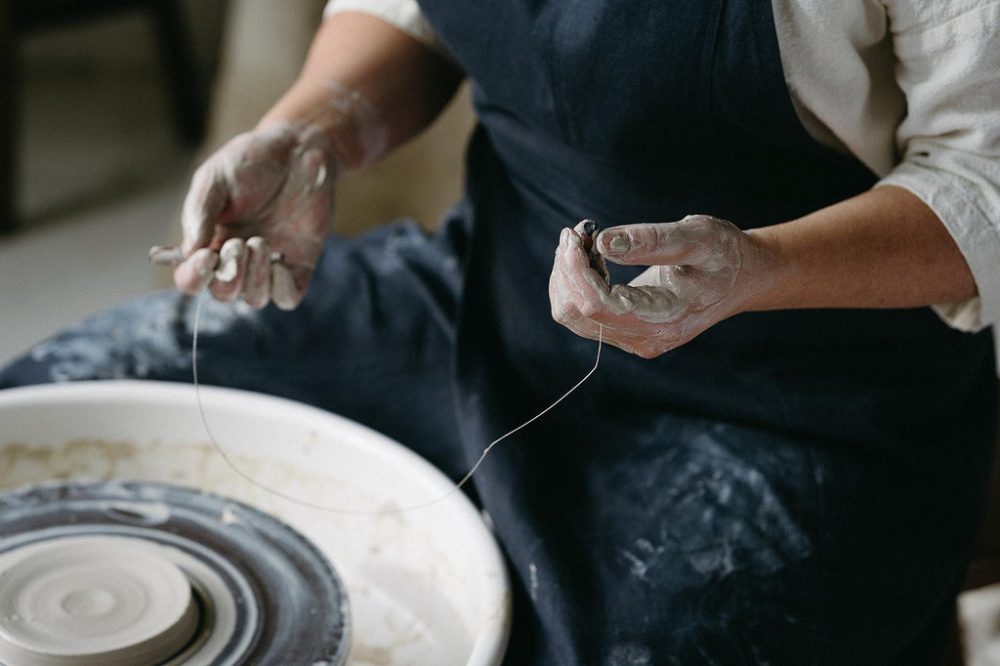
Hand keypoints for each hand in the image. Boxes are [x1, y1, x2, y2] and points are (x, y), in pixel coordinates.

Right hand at [173, 122, 336, 309]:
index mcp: (209, 242)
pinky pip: (288, 297)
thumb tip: (188, 253)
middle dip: (228, 277)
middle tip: (239, 243)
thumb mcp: (216, 179)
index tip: (205, 257)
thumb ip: (200, 214)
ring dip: (254, 278)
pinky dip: (281, 288)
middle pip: (223, 293)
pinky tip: (279, 262)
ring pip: (254, 299)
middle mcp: (238, 260)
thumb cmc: (252, 161)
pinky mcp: (299, 264)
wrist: (297, 150)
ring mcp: (269, 264)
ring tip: (259, 242)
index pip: (192, 278)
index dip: (194, 277)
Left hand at [549, 216, 776, 357]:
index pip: (597, 305)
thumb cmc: (724, 254)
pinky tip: (590, 258)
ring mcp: (633, 339)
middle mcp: (644, 339)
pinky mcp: (625, 331)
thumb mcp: (698, 237)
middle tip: (577, 232)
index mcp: (664, 321)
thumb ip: (653, 241)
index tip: (573, 235)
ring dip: (566, 275)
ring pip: (572, 315)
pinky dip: (575, 282)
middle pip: (577, 313)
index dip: (575, 271)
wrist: (742, 278)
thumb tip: (603, 243)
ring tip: (582, 241)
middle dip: (566, 269)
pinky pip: (581, 313)